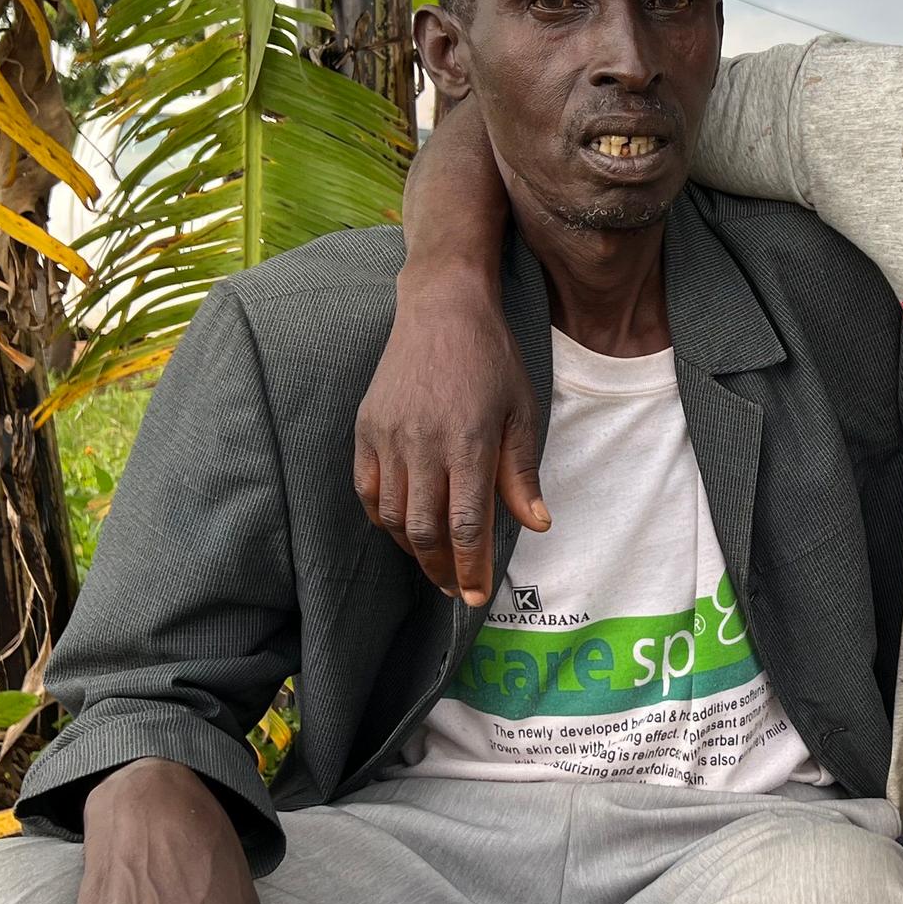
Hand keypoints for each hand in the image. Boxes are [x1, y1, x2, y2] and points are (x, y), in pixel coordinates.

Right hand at [353, 270, 548, 603]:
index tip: (475, 595)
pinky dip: (382, 517)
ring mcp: (388, 437)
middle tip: (454, 588)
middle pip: (424, 531)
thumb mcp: (521, 412)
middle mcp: (421, 445)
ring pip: (391, 516)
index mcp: (466, 443)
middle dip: (440, 569)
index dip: (470, 568)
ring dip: (412, 548)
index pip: (466, 525)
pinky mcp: (366, 428)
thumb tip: (536, 525)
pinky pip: (366, 489)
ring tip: (433, 560)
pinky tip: (402, 526)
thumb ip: (521, 473)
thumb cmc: (491, 358)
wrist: (442, 308)